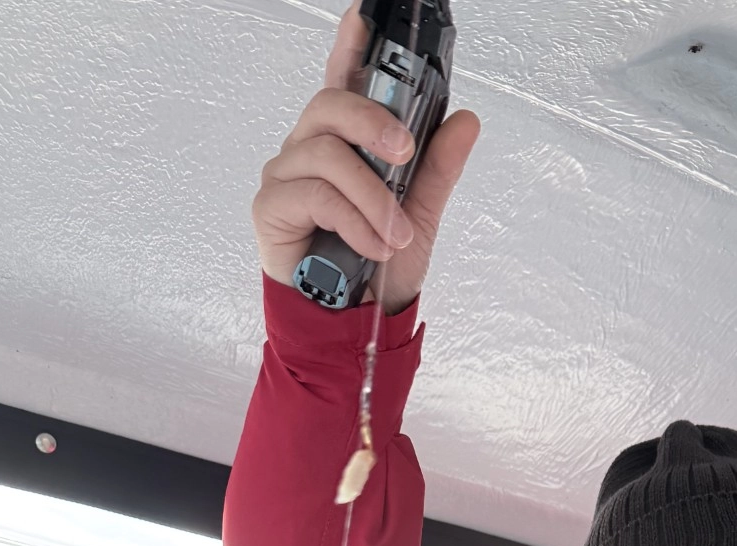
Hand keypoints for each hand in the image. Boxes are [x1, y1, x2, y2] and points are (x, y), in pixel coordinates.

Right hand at [253, 1, 478, 313]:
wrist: (353, 324)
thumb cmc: (376, 269)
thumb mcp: (419, 214)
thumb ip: (437, 168)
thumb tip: (465, 121)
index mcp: (344, 143)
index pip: (344, 80)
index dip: (351, 46)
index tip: (364, 16)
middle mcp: (309, 148)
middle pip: (331, 104)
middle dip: (373, 123)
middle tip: (405, 154)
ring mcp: (286, 174)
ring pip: (327, 153)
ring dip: (372, 196)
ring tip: (396, 234)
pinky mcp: (271, 206)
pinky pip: (314, 193)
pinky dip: (353, 220)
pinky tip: (372, 244)